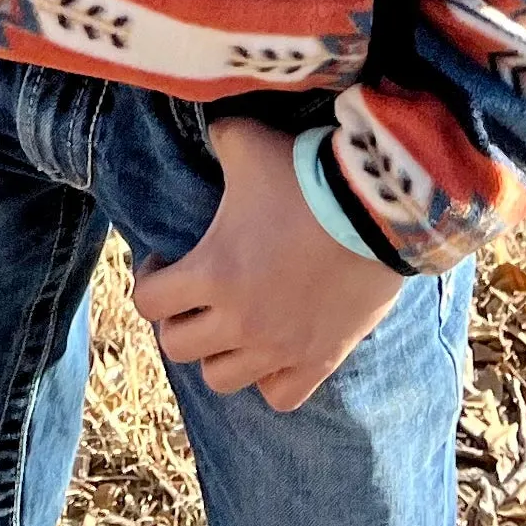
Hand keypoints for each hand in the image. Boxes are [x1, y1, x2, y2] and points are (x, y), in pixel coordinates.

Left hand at [130, 117, 406, 408]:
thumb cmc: (305, 175)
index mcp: (212, 273)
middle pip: (177, 348)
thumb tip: (208, 128)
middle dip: (179, 319)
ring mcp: (280, 348)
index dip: (150, 279)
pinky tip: (273, 350)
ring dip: (218, 353)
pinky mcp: (320, 360)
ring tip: (231, 323)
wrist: (378, 210)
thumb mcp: (246, 142)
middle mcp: (240, 320)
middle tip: (196, 294)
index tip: (169, 262)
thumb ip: (216, 138)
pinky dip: (269, 380)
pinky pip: (279, 397)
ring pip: (221, 379)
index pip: (148, 303)